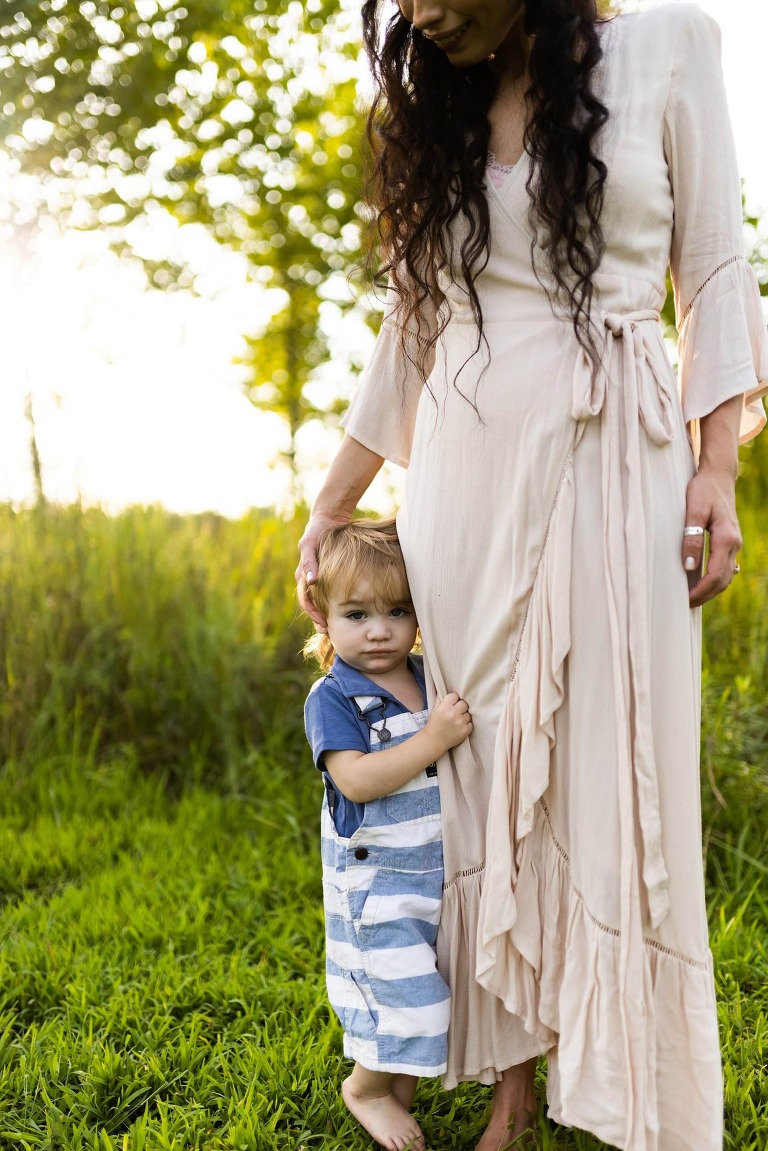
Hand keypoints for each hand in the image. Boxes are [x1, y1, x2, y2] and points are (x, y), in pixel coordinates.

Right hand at [296, 510, 351, 627]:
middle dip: (318, 620)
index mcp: (303, 574)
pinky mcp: (326, 574)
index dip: (313, 614)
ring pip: (319, 601)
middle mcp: (308, 578)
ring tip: (334, 628)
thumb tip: (311, 581)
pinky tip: (342, 611)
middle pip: (311, 605)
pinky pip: (327, 593)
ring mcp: (316, 577)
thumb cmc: (317, 531)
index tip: (323, 625)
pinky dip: (332, 604)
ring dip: (324, 615)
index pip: (305, 600)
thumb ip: (309, 561)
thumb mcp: (310, 543)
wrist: (326, 519)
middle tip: (329, 634)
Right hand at [426, 692, 472, 754]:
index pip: (455, 695)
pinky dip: (467, 724)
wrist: (434, 741)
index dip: (453, 699)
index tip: (452, 703)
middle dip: (460, 706)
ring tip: (458, 720)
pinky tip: (460, 726)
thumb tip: (446, 689)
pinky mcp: (465, 731)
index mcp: (444, 707)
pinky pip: (471, 723)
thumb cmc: (434, 724)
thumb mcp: (434, 709)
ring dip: (464, 716)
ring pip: (468, 713)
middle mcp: (453, 714)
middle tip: (456, 711)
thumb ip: (440, 699)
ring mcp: (460, 723)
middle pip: (464, 703)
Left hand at [683, 465, 741, 607]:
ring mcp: (735, 543)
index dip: (701, 591)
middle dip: (705, 595)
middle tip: (685, 605)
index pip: (715, 575)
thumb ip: (691, 538)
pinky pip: (725, 567)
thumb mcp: (694, 511)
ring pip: (726, 575)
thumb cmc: (703, 490)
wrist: (718, 476)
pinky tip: (700, 582)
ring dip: (711, 589)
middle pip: (723, 580)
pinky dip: (715, 579)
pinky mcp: (730, 541)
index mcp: (727, 538)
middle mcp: (735, 543)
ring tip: (691, 598)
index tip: (685, 600)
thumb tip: (689, 567)